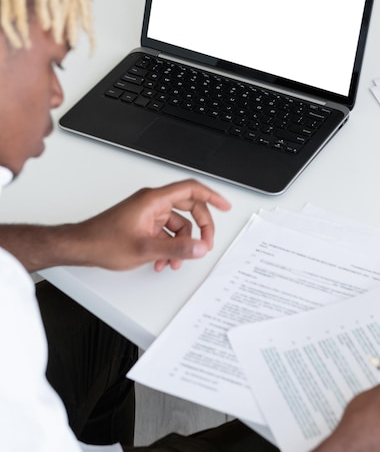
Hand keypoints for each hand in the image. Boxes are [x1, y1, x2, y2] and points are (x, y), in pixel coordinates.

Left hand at [76, 179, 230, 270]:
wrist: (81, 247)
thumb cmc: (104, 241)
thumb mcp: (146, 248)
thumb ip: (177, 248)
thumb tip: (200, 247)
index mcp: (154, 200)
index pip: (191, 189)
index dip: (211, 196)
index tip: (224, 205)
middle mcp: (152, 203)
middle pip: (188, 208)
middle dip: (199, 228)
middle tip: (206, 244)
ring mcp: (148, 213)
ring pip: (177, 224)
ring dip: (180, 244)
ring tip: (175, 261)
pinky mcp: (143, 224)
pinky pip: (165, 232)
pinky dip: (168, 247)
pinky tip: (162, 261)